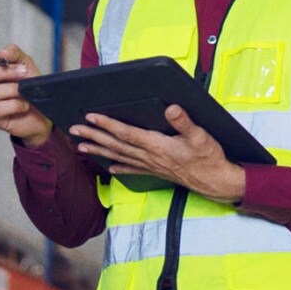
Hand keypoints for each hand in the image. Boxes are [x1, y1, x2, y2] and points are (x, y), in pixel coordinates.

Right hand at [0, 44, 51, 147]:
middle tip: (24, 72)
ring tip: (24, 91)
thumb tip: (2, 53)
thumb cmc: (30, 86)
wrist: (43, 111)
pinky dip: (15, 105)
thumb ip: (14, 54)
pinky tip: (24, 105)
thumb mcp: (25, 64)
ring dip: (12, 89)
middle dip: (5, 72)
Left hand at [69, 105, 244, 203]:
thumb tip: (171, 108)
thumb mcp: (201, 136)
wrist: (216, 182)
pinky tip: (106, 166)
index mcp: (157, 145)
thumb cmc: (209, 158)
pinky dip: (117, 167)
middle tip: (74, 129)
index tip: (91, 117)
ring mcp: (151, 165)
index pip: (126, 133)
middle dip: (94, 136)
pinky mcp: (155, 171)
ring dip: (98, 150)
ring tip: (80, 146)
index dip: (107, 124)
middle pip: (116, 144)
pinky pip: (131, 169)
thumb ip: (184, 122)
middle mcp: (149, 156)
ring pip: (118, 156)